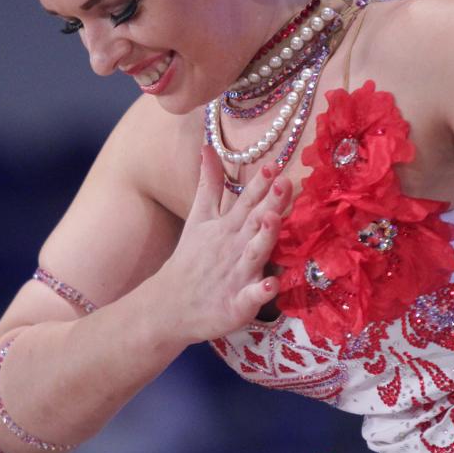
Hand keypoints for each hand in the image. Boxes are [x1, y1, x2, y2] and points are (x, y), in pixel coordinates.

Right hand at [159, 148, 291, 343]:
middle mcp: (234, 247)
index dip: (260, 182)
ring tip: (272, 220)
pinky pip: (251, 297)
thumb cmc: (191, 259)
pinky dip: (261, 291)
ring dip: (264, 237)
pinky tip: (272, 285)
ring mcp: (236, 276)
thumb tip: (207, 147)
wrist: (169, 305)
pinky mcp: (237, 304)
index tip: (273, 163)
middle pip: (255, 222)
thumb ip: (207, 184)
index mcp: (227, 227)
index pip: (246, 200)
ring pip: (255, 254)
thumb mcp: (198, 218)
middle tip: (284, 181)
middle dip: (270, 202)